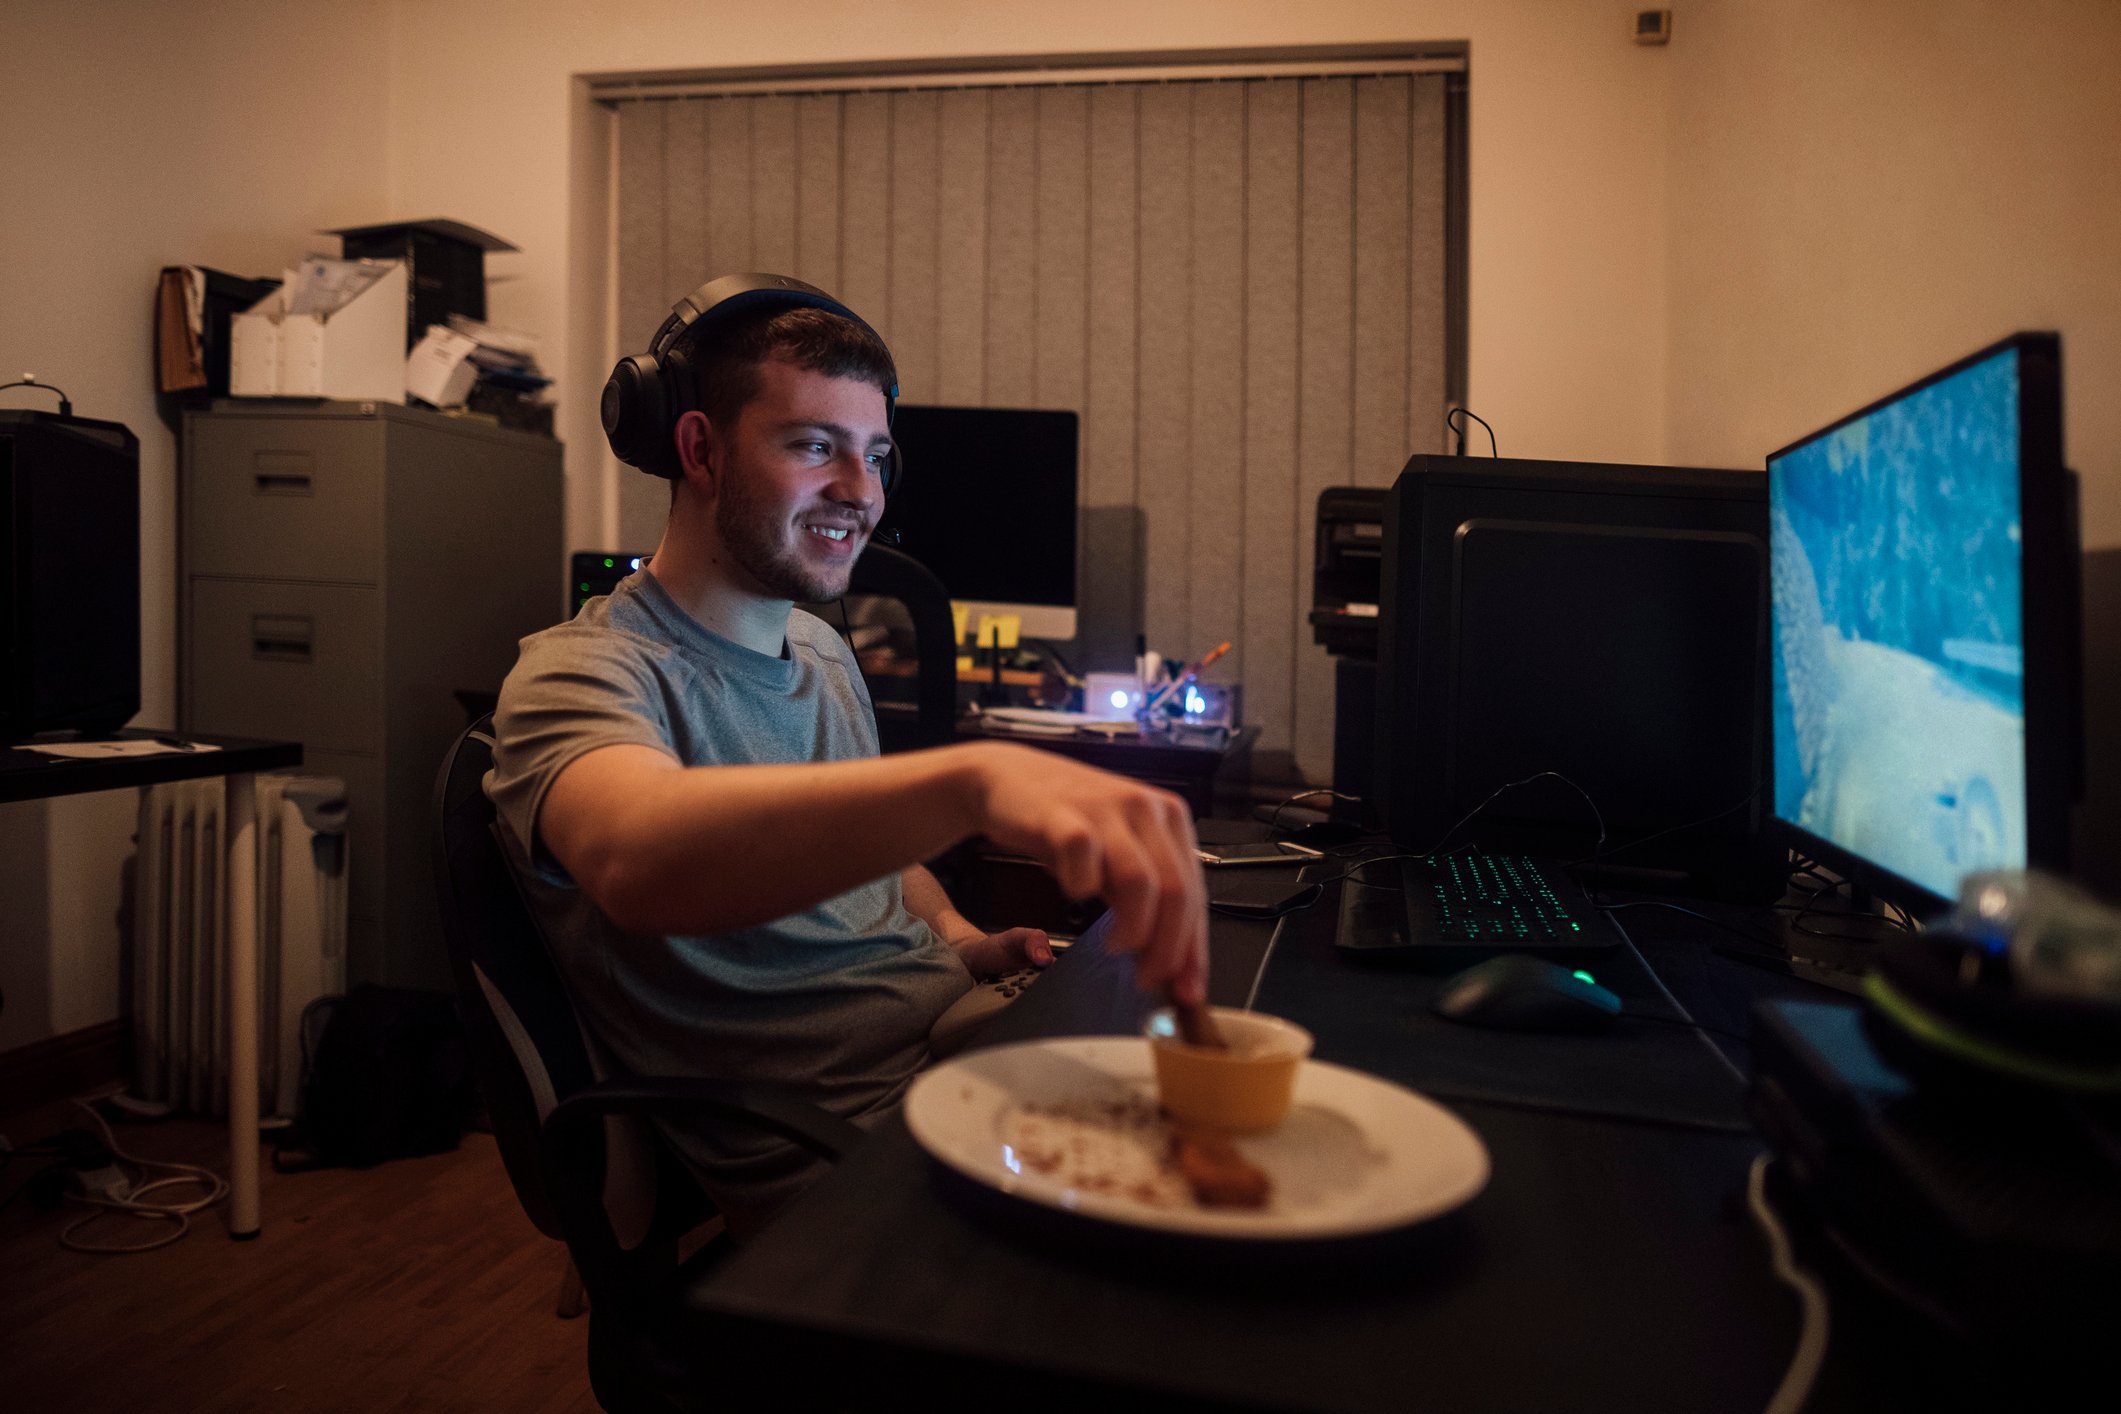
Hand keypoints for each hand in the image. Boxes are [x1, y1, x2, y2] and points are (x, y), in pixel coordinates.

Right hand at [966, 743, 1208, 1003]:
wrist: (1010, 777)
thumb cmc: (1067, 825)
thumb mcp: (1117, 859)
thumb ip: (1146, 902)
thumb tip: (1170, 966)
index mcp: (1170, 820)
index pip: (1196, 894)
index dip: (1194, 950)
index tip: (1187, 992)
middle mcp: (1146, 809)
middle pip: (1177, 892)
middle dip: (1166, 950)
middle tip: (1146, 979)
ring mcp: (1106, 808)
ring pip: (1140, 881)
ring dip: (1131, 928)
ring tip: (1114, 947)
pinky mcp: (1064, 813)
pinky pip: (1083, 857)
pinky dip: (1081, 887)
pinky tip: (1076, 895)